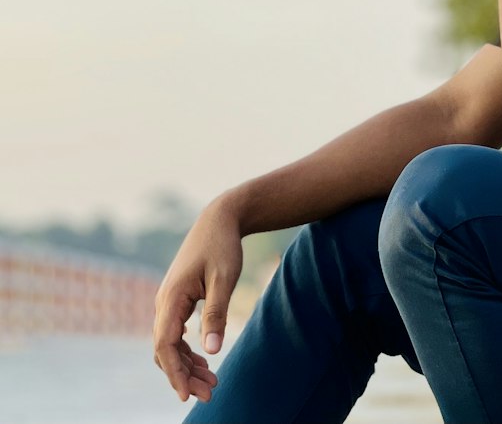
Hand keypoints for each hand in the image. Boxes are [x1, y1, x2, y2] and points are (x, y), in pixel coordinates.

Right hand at [152, 198, 242, 403]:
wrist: (220, 218)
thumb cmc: (223, 246)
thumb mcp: (224, 279)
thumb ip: (216, 313)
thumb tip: (212, 350)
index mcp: (171, 297)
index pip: (165, 346)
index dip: (175, 373)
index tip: (188, 395)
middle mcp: (164, 301)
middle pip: (165, 349)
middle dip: (184, 375)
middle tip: (210, 393)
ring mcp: (168, 301)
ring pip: (170, 343)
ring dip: (187, 364)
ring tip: (211, 381)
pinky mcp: (177, 299)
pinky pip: (175, 332)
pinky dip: (187, 349)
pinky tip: (202, 361)